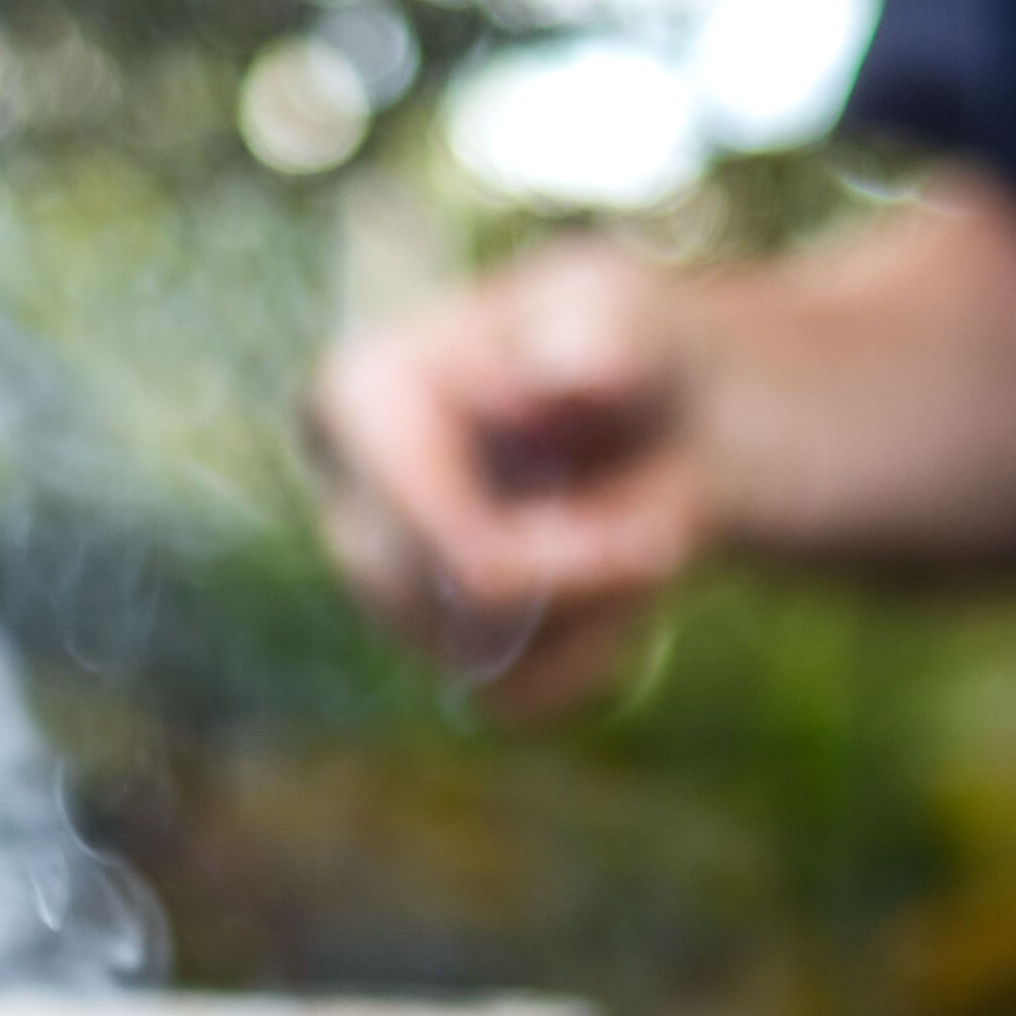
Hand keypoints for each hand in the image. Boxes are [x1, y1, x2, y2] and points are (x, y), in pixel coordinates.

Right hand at [305, 238, 711, 719]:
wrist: (654, 416)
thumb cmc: (627, 345)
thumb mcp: (627, 314)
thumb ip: (602, 335)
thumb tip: (563, 373)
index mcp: (353, 403)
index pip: (436, 542)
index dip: (557, 562)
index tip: (657, 540)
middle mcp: (347, 506)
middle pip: (462, 611)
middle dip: (582, 588)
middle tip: (669, 543)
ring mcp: (380, 591)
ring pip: (485, 662)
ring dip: (591, 617)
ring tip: (642, 547)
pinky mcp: (427, 650)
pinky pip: (513, 701)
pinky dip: (587, 662)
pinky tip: (613, 596)